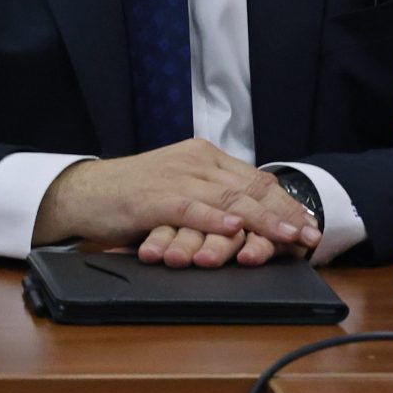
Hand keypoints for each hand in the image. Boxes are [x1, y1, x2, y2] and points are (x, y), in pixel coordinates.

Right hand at [34, 139, 318, 262]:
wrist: (83, 193)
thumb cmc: (131, 196)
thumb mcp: (178, 188)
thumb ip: (211, 197)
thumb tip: (253, 221)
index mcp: (202, 156)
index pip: (254, 179)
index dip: (286, 203)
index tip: (310, 224)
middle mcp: (192, 161)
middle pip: (249, 188)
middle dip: (284, 214)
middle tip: (310, 235)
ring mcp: (173, 177)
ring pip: (228, 199)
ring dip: (262, 220)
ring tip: (287, 235)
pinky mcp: (153, 198)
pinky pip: (190, 208)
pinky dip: (214, 219)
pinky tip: (233, 228)